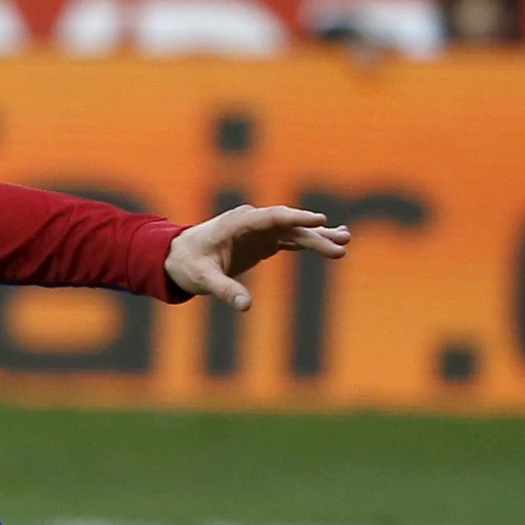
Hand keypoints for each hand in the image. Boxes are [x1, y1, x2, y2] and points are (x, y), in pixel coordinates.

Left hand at [166, 204, 351, 310]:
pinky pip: (292, 240)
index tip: (319, 221)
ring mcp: (260, 231)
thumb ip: (224, 290)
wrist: (178, 257)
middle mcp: (253, 222)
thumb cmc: (188, 263)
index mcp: (237, 223)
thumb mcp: (203, 279)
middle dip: (315, 234)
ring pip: (295, 232)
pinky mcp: (264, 242)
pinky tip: (332, 244)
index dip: (296, 218)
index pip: (272, 217)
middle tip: (342, 244)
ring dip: (319, 237)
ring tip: (346, 241)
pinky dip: (311, 242)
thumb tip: (246, 306)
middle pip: (289, 226)